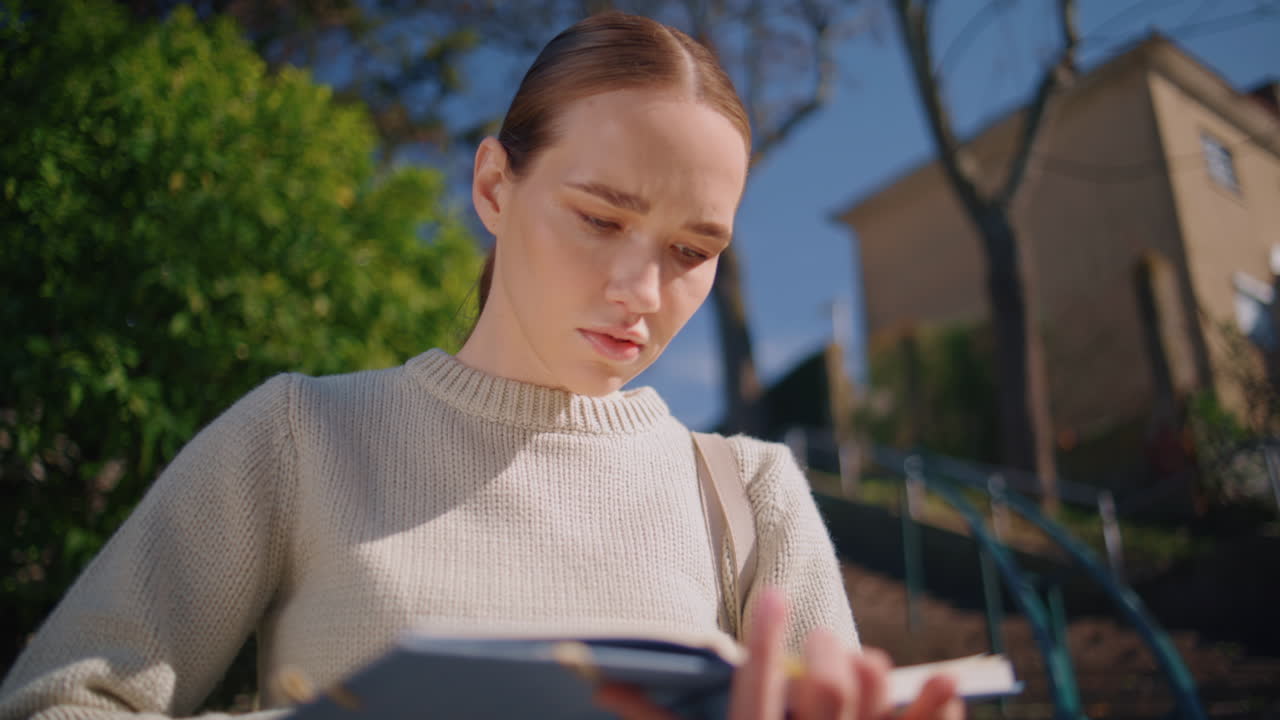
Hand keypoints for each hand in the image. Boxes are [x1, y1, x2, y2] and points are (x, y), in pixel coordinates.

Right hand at [594, 587, 963, 719]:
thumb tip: (600, 686)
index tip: (770, 598)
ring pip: (869, 694)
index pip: (754, 691)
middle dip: (820, 647)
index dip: (762, 641)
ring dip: (867, 667)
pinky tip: (948, 680)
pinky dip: (938, 709)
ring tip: (856, 660)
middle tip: (815, 638)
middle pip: (821, 684)